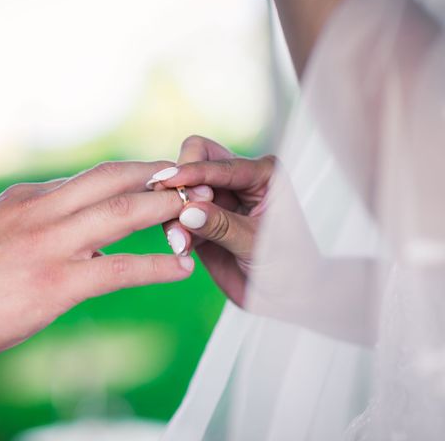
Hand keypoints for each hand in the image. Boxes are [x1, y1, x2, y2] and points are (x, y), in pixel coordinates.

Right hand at [0, 161, 210, 361]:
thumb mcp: (1, 226)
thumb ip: (41, 217)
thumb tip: (80, 219)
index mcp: (30, 196)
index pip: (92, 176)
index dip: (133, 172)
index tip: (159, 173)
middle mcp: (43, 209)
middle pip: (113, 179)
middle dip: (157, 176)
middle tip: (190, 178)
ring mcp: (51, 243)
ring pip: (122, 213)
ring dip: (165, 209)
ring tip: (195, 211)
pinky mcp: (57, 282)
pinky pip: (119, 269)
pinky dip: (156, 265)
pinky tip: (181, 268)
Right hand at [150, 136, 274, 305]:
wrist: (286, 298)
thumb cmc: (288, 268)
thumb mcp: (257, 245)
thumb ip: (222, 226)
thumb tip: (187, 211)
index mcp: (263, 174)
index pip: (222, 164)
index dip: (193, 171)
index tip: (168, 180)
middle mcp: (238, 180)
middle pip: (197, 158)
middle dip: (181, 181)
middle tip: (179, 211)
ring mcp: (218, 199)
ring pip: (182, 189)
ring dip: (174, 213)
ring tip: (181, 242)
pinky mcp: (201, 221)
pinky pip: (177, 216)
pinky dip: (174, 230)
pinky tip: (182, 248)